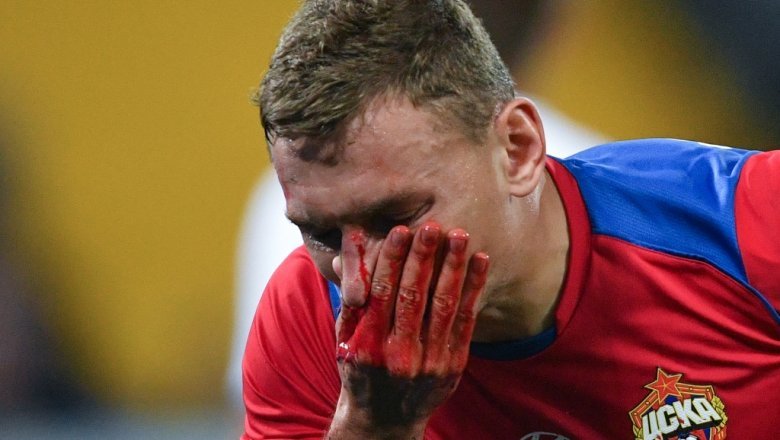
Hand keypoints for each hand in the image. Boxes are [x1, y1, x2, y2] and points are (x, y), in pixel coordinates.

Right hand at [329, 222, 489, 438]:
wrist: (384, 421)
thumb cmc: (361, 371)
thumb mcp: (345, 338)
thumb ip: (350, 296)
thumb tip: (347, 249)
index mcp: (367, 346)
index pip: (381, 293)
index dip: (391, 260)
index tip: (400, 230)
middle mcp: (399, 355)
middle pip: (413, 296)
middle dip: (423, 257)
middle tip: (432, 225)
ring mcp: (429, 362)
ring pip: (443, 305)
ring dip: (453, 267)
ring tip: (460, 235)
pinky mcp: (453, 366)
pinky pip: (466, 321)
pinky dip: (473, 289)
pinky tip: (479, 262)